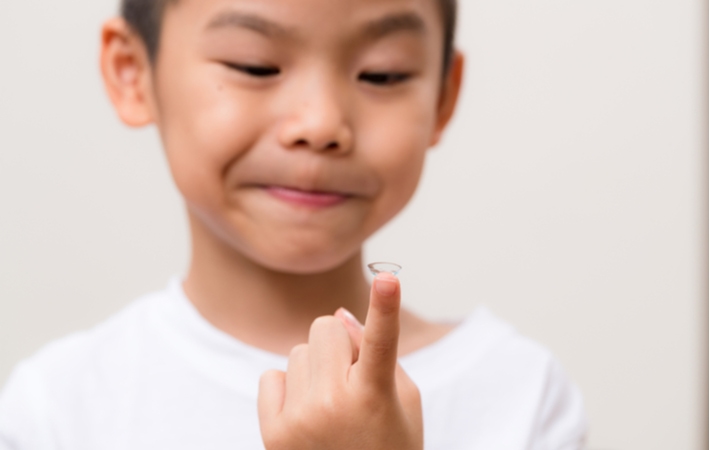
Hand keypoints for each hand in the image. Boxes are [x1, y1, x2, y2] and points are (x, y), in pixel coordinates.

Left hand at [258, 273, 422, 449]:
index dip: (385, 307)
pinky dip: (288, 388)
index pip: (382, 341)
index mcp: (377, 394)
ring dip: (314, 368)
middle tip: (351, 377)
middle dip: (339, 343)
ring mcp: (300, 419)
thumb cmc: (390, 445)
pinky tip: (305, 416)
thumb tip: (339, 315)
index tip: (387, 278)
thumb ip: (374, 352)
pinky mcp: (273, 433)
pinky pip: (271, 376)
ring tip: (330, 406)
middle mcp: (336, 404)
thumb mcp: (403, 402)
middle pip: (326, 327)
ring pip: (298, 351)